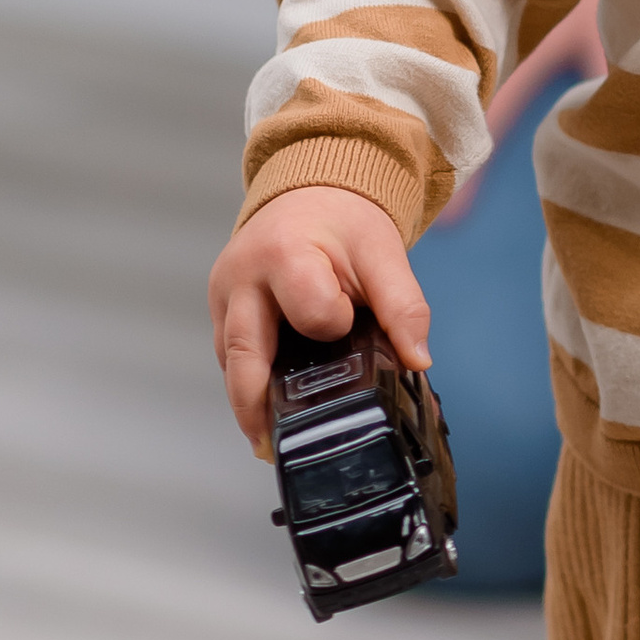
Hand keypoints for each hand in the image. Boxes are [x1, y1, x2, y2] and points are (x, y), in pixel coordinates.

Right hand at [208, 185, 428, 453]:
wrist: (307, 192)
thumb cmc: (343, 220)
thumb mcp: (382, 252)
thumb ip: (403, 306)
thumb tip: (417, 361)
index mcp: (284, 255)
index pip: (309, 313)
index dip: (332, 325)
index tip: (348, 324)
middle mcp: (242, 278)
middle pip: (244, 355)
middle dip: (257, 406)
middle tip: (276, 448)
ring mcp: (224, 297)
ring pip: (231, 363)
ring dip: (250, 403)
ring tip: (274, 442)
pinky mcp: (221, 311)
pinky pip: (230, 356)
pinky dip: (249, 383)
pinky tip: (268, 413)